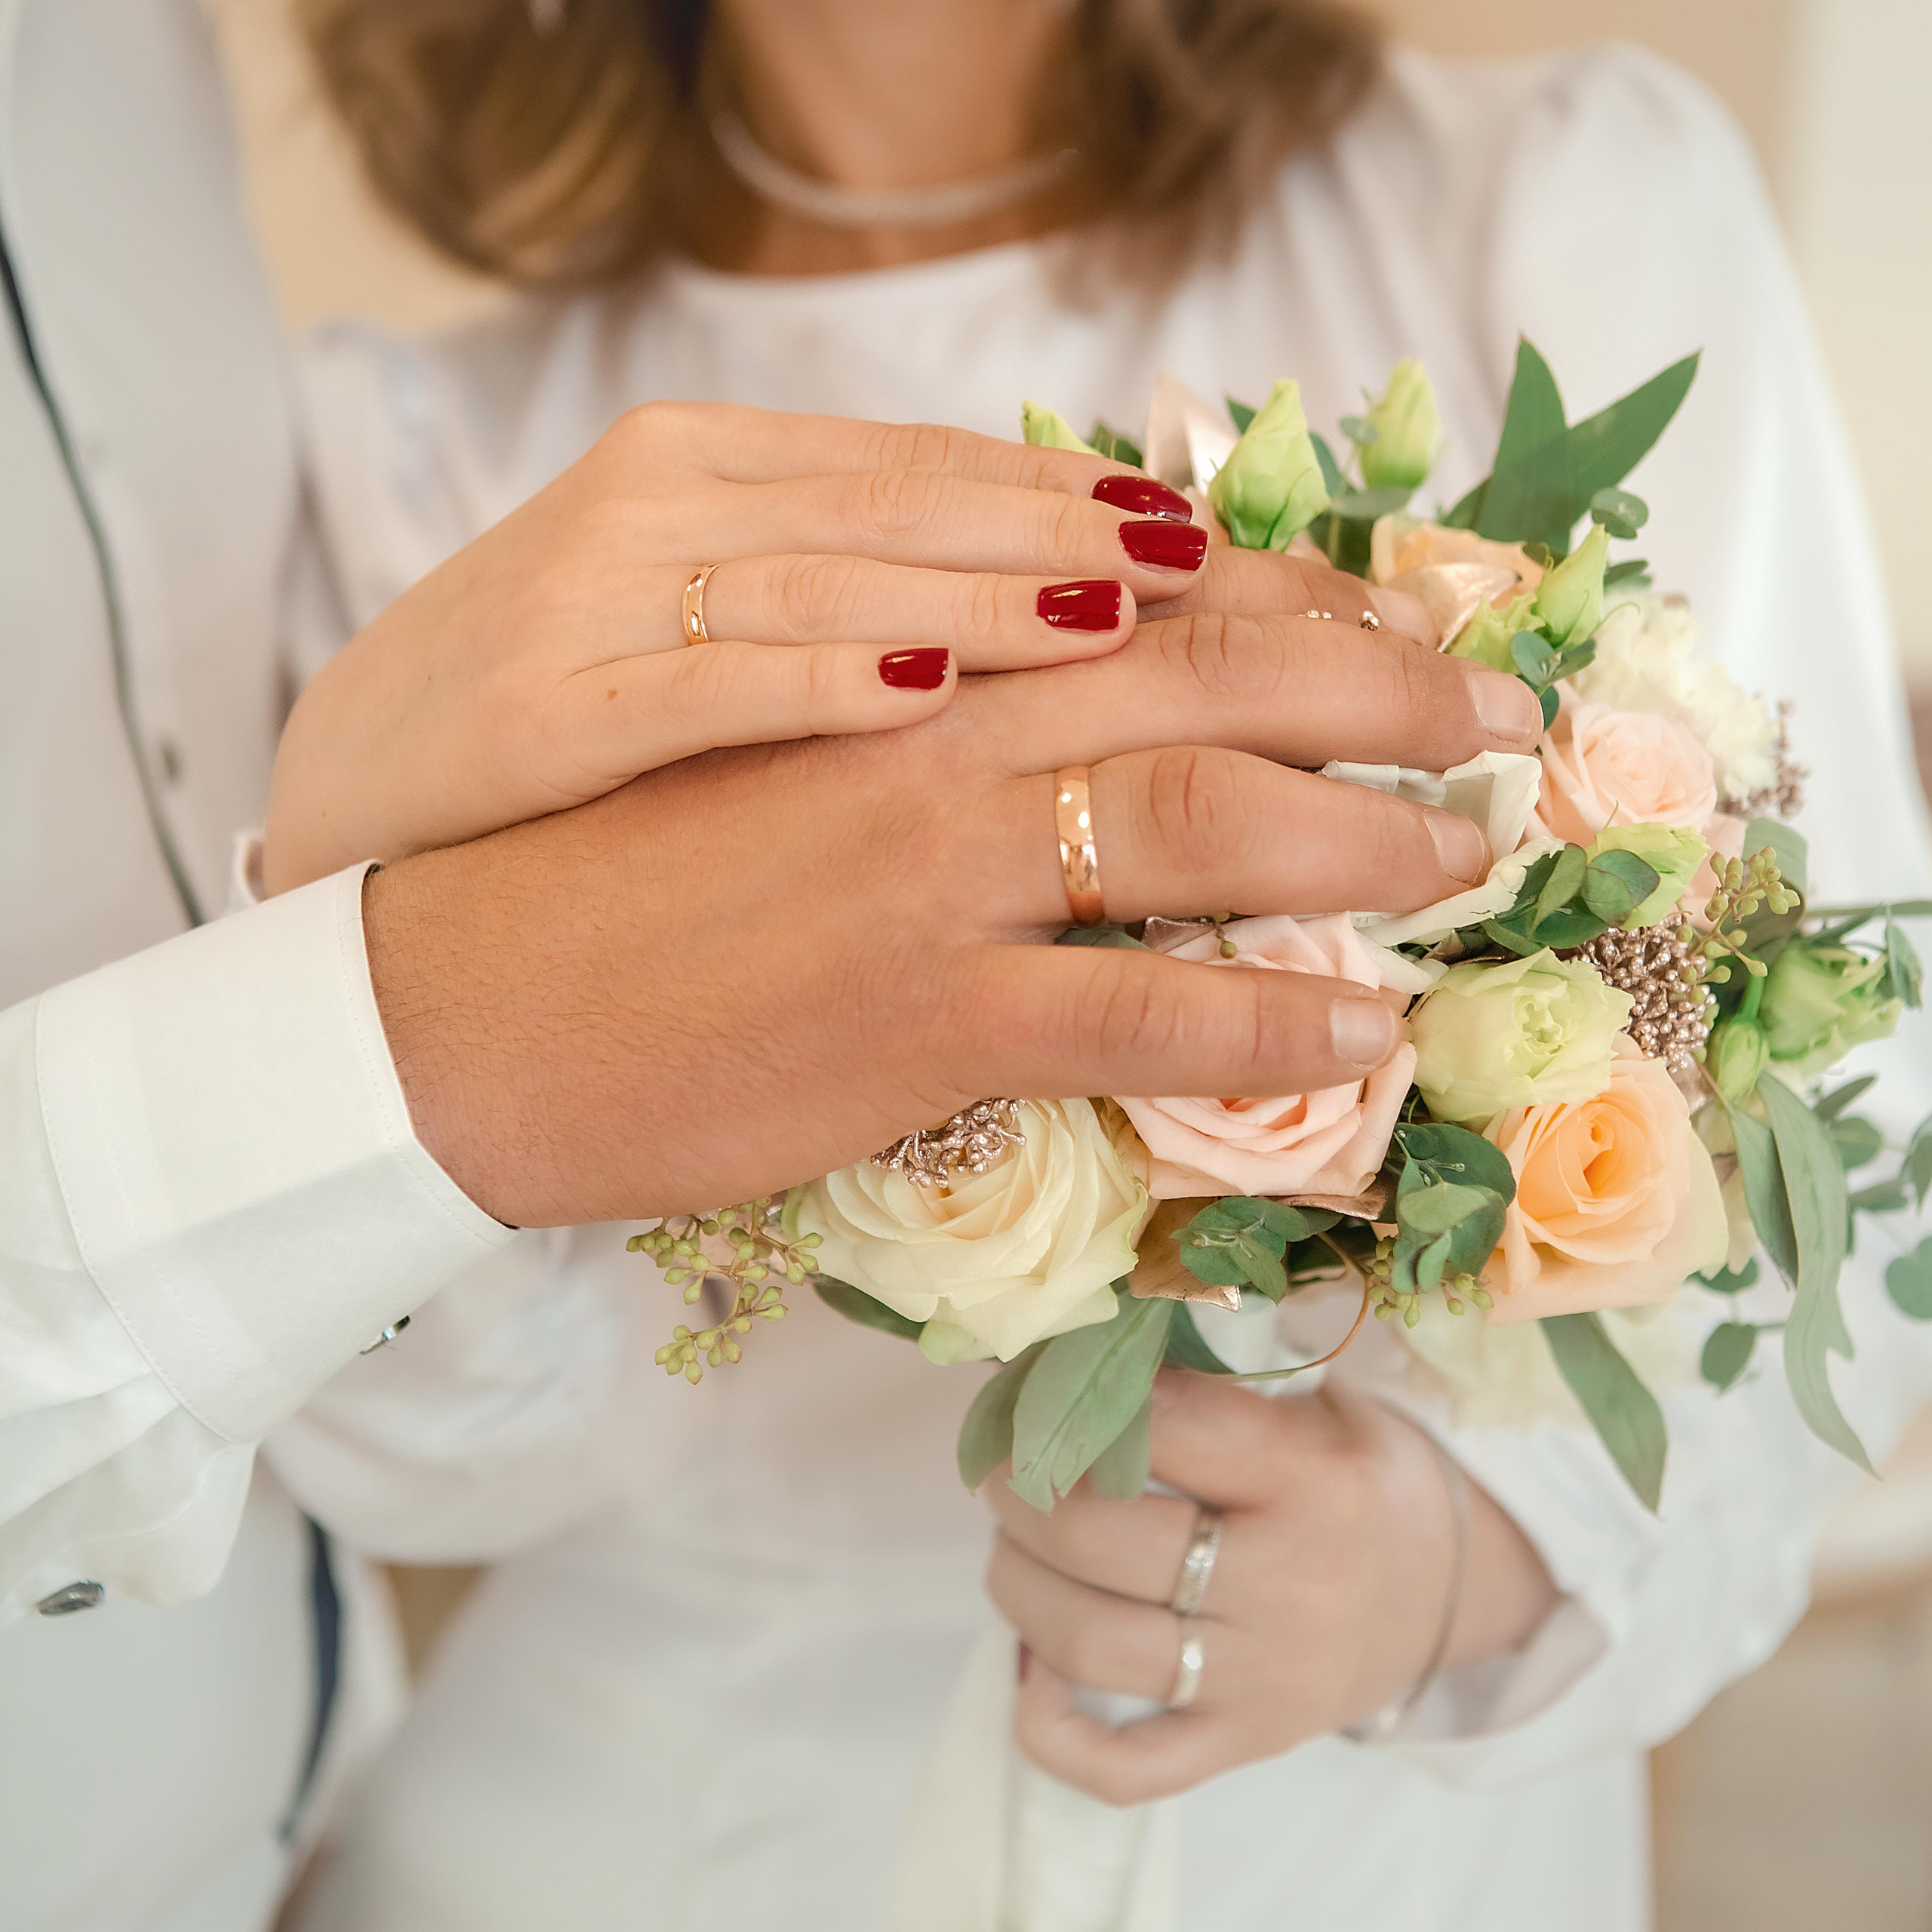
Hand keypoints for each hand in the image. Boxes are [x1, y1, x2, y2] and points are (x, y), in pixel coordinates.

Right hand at [264, 406, 1233, 893]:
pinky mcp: (541, 715)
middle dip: (1077, 532)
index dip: (1072, 490)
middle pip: (905, 504)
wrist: (360, 836)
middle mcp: (657, 507)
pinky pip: (706, 686)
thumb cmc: (562, 753)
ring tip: (1131, 614)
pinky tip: (930, 696)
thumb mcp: (695, 633)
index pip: (923, 463)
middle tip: (1216, 568)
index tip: (1206, 530)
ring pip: (827, 577)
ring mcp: (595, 602)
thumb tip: (1016, 614)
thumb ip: (839, 601)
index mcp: (702, 468)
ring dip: (988, 597)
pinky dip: (821, 682)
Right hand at [361, 601, 1540, 1226]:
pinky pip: (1143, 1018)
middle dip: (1390, 681)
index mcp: (899, 661)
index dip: (1304, 593)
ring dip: (1371, 833)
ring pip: (1209, 819)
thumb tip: (1048, 707)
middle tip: (1503, 710)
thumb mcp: (760, 753)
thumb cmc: (602, 877)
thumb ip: (906, 717)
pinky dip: (1274, 1024)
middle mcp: (935, 738)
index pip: (1147, 591)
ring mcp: (932, 878)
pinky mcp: (918, 1023)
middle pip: (1218, 668)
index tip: (1400, 613)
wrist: (451, 1010)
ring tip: (1468, 852)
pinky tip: (1365, 1036)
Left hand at [983, 1373, 1558, 1804]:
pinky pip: (1124, 1768)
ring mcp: (1261, 1679)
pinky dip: (1053, 1729)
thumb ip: (1207, 1376)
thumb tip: (1064, 1351)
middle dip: (1021, 1491)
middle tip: (1000, 1465)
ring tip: (1008, 1541)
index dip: (1079, 1395)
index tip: (1034, 1380)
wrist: (1445, 1588)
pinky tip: (1030, 1670)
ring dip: (1017, 1584)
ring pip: (1092, 1645)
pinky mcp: (1240, 1743)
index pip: (1165, 1426)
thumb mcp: (1312, 1399)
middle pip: (1103, 1539)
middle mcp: (1289, 1585)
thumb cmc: (1354, 1473)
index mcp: (1314, 1477)